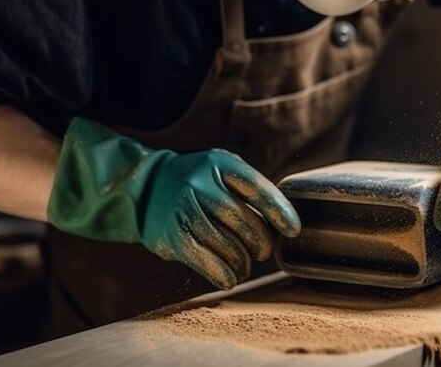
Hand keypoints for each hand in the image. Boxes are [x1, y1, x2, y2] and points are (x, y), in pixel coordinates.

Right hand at [48, 118, 300, 288]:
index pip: (257, 189)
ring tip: (245, 264)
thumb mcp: (221, 170)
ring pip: (227, 245)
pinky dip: (224, 274)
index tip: (294, 231)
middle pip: (244, 221)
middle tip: (263, 251)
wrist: (147, 188)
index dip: (279, 212)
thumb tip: (282, 222)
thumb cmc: (198, 182)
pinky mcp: (172, 235)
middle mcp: (200, 183)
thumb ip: (248, 188)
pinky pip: (207, 262)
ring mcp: (184, 209)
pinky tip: (230, 276)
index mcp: (219, 164)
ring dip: (243, 262)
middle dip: (261, 242)